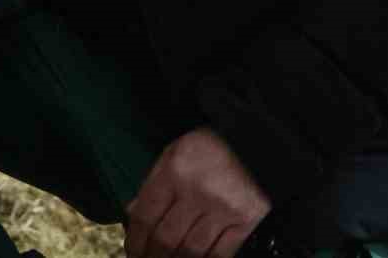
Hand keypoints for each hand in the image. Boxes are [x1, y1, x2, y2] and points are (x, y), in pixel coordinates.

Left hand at [125, 129, 271, 257]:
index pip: (146, 215)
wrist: (254, 142)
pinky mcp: (246, 221)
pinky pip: (221, 253)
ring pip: (193, 250)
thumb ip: (153, 183)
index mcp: (175, 172)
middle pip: (167, 238)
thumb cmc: (209, 146)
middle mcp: (197, 192)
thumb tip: (134, 213)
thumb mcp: (173, 153)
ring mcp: (224, 209)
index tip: (132, 251)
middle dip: (152, 256)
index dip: (135, 239)